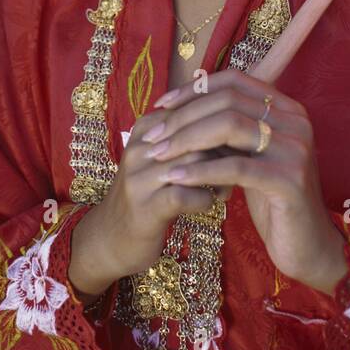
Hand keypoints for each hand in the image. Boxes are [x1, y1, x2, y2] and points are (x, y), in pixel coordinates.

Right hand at [67, 115, 231, 297]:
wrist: (108, 237)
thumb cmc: (146, 194)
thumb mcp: (161, 158)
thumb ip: (188, 139)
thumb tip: (233, 124)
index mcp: (146, 129)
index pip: (193, 112)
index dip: (221, 126)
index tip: (237, 141)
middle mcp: (140, 150)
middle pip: (197, 136)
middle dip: (225, 151)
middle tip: (241, 165)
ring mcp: (140, 179)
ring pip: (194, 163)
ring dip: (219, 176)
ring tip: (227, 185)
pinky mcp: (145, 208)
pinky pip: (187, 195)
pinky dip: (206, 199)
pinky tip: (211, 203)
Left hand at [148, 71, 347, 294]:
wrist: (306, 245)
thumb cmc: (271, 199)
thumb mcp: (249, 156)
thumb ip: (228, 130)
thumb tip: (178, 105)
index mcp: (287, 108)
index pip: (234, 80)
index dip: (195, 89)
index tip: (162, 105)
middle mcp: (296, 121)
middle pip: (228, 101)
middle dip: (184, 116)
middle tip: (152, 135)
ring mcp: (296, 149)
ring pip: (231, 127)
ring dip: (187, 139)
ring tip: (159, 154)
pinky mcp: (291, 180)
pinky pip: (236, 167)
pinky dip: (202, 170)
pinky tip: (177, 178)